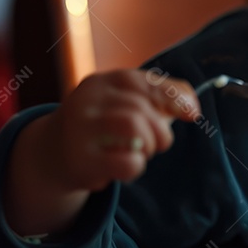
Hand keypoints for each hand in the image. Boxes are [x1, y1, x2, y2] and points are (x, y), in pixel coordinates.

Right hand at [43, 69, 201, 191]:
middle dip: (161, 131)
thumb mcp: (127, 103)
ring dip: (150, 145)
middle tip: (159, 144)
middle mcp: (89, 98)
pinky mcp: (81, 159)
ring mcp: (81, 128)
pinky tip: (124, 166)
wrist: (54, 153)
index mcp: (105, 81)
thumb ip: (161, 97)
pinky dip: (136, 166)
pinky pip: (126, 161)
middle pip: (141, 107)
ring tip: (143, 152)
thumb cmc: (105, 125)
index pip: (145, 82)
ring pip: (133, 126)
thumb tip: (192, 108)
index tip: (193, 114)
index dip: (175, 97)